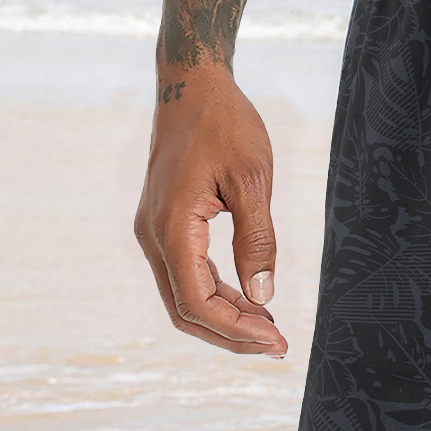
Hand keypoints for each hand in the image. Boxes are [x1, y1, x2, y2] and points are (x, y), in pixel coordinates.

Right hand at [135, 67, 288, 356]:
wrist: (191, 85)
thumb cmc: (225, 123)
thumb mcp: (253, 178)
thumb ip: (257, 239)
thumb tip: (264, 296)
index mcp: (172, 227)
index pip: (196, 302)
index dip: (235, 330)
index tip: (276, 341)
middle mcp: (153, 236)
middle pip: (185, 309)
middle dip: (230, 333)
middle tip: (277, 346)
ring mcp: (153, 231)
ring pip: (182, 295)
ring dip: (223, 316)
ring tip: (268, 328)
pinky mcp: (162, 224)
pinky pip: (184, 273)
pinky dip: (214, 292)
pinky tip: (247, 297)